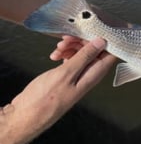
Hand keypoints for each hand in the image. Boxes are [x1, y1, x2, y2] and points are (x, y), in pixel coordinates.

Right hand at [0, 38, 114, 143]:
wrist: (27, 113)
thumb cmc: (46, 98)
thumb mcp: (66, 73)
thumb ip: (85, 57)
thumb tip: (102, 42)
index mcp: (94, 74)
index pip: (110, 53)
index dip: (103, 39)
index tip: (91, 30)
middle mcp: (90, 74)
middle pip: (94, 50)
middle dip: (81, 41)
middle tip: (65, 40)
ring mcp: (79, 75)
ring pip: (81, 53)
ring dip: (70, 47)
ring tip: (57, 49)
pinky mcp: (68, 76)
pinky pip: (71, 59)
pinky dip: (64, 55)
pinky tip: (54, 56)